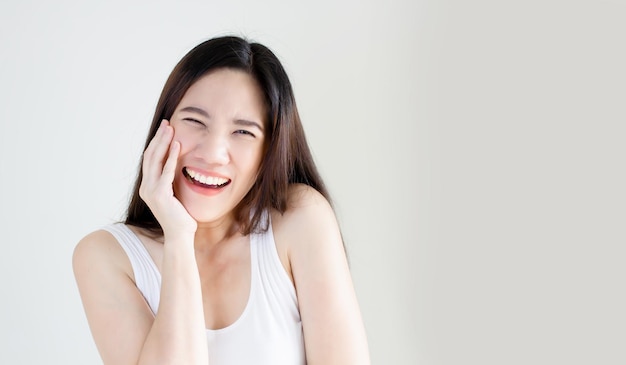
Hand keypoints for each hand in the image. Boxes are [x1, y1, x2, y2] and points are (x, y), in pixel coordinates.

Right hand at [139, 120, 196, 239]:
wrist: (180, 235)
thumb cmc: (180, 217)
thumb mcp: (174, 195)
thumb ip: (171, 182)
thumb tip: (176, 167)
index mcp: (147, 187)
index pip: (150, 160)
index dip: (156, 143)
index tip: (164, 130)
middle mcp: (146, 187)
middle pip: (150, 156)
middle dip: (159, 138)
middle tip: (167, 123)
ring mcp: (151, 191)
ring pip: (155, 160)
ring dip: (163, 143)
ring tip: (171, 129)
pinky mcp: (160, 194)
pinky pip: (166, 171)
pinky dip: (171, 157)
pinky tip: (177, 145)